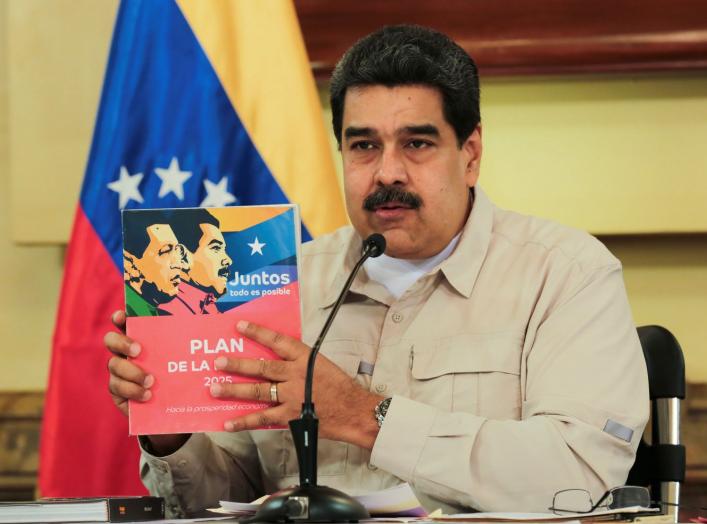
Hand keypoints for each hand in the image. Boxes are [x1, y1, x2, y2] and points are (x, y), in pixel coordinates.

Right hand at [104, 310, 188, 454]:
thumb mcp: (184, 357)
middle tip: (138, 350)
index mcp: (139, 338)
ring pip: (114, 365)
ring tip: (150, 381)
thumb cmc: (181, 375)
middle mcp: (124, 352)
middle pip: (110, 340)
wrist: (175, 405)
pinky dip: (132, 390)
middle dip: (122, 342)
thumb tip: (204, 324)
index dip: (119, 318)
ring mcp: (118, 371)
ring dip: (132, 372)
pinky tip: (147, 394)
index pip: (123, 322)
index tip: (122, 316)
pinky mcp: (117, 391)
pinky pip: (117, 387)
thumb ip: (186, 342)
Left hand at [211, 320, 382, 449]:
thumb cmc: (340, 386)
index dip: (257, 332)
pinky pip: (263, 418)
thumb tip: (277, 355)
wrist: (353, 410)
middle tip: (218, 361)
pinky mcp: (290, 416)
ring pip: (257, 391)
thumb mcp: (321, 364)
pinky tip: (228, 422)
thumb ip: (299, 360)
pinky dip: (244, 421)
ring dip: (234, 390)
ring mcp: (291, 396)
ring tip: (215, 388)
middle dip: (237, 364)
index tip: (239, 326)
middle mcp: (295, 375)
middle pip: (262, 368)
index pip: (278, 341)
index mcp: (304, 358)